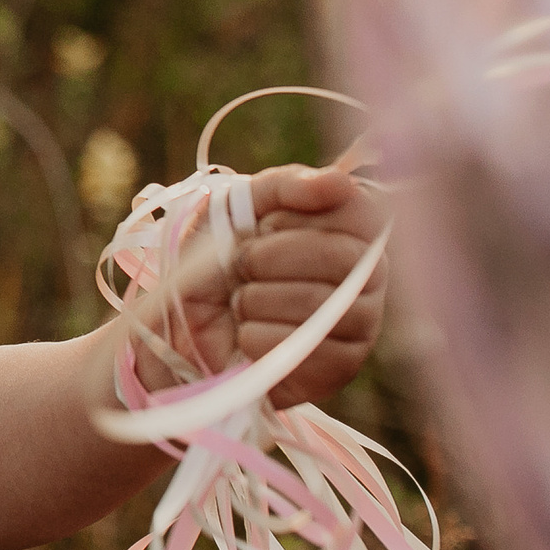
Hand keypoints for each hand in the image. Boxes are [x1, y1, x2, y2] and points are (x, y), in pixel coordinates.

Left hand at [144, 165, 388, 409]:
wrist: (181, 324)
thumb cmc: (217, 259)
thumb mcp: (238, 206)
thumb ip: (285, 186)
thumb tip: (339, 181)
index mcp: (352, 228)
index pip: (359, 211)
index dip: (299, 217)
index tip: (264, 224)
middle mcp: (368, 274)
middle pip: (343, 258)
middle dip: (270, 258)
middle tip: (240, 265)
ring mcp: (361, 324)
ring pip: (320, 306)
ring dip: (257, 299)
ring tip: (239, 302)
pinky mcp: (341, 368)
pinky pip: (306, 350)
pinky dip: (258, 337)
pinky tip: (245, 334)